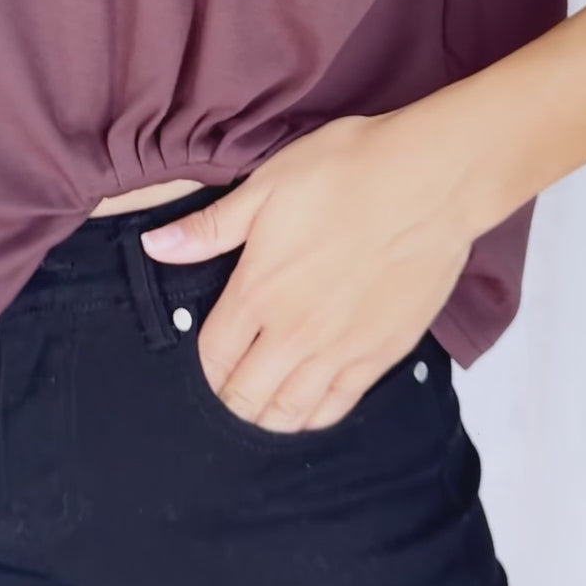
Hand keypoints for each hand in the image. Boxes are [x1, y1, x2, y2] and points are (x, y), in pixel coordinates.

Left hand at [140, 108, 480, 432]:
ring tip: (263, 398)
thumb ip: (210, 228)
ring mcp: (341, 349)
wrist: (430, 181)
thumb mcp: (266, 186)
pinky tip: (307, 402)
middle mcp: (295, 332)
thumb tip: (154, 247)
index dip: (203, 363)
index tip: (208, 355)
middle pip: (244, 396)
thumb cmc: (347, 170)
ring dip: (267, 413)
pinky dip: (313, 414)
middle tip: (231, 383)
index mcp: (259, 290)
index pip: (213, 355)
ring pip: (288, 412)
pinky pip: (337, 408)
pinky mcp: (382, 355)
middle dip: (229, 396)